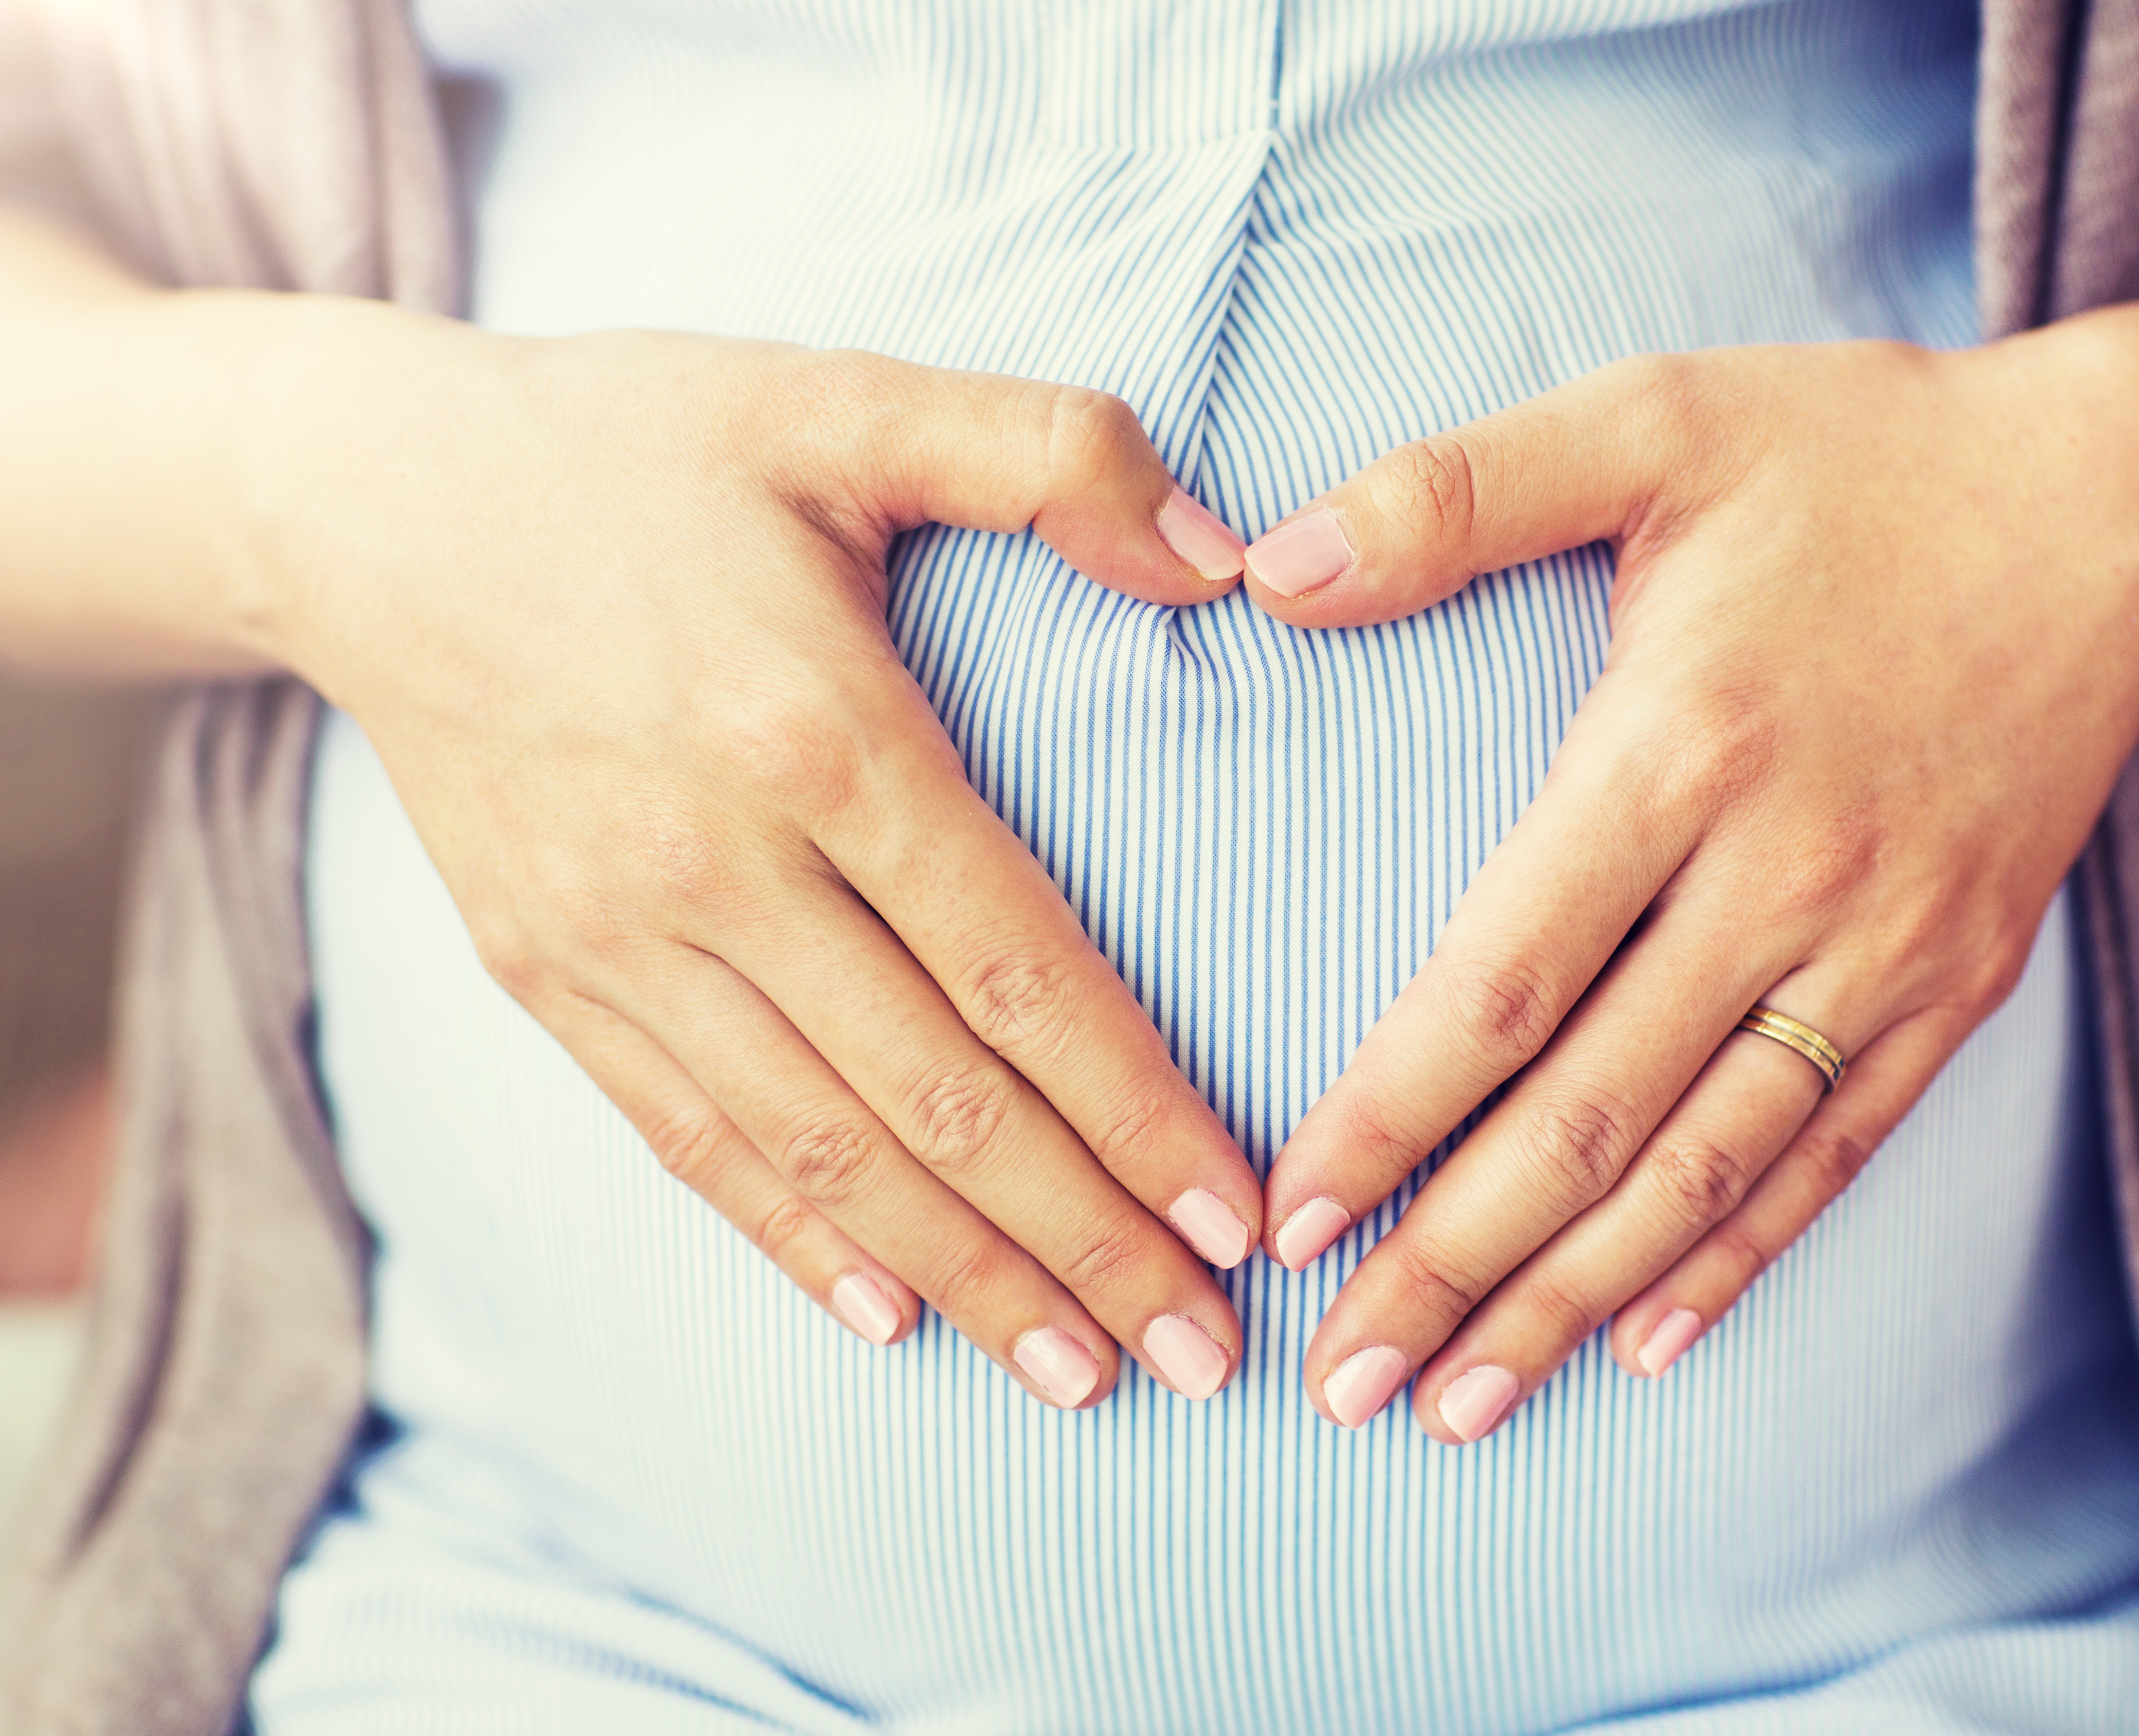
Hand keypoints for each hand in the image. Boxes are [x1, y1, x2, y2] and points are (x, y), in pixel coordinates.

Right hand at [242, 304, 1262, 1408]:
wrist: (364, 503)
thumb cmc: (632, 443)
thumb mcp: (843, 396)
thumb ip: (1052, 453)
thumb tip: (1225, 556)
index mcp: (819, 733)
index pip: (1019, 968)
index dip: (1137, 1106)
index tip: (1237, 1212)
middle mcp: (717, 866)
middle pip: (939, 1101)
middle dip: (1085, 1243)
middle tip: (1203, 1351)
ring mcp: (617, 939)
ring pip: (822, 1153)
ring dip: (963, 1278)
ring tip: (1082, 1375)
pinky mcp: (544, 975)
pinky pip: (688, 1139)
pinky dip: (791, 1240)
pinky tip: (885, 1319)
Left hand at [1240, 336, 2138, 1439]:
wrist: (2119, 508)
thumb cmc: (1855, 457)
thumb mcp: (1651, 418)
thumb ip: (1452, 492)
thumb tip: (1264, 568)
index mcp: (1686, 746)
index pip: (1502, 981)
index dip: (1386, 1118)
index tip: (1288, 1224)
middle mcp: (1789, 875)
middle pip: (1590, 1117)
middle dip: (1452, 1266)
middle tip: (1339, 1386)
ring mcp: (1887, 948)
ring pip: (1704, 1169)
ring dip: (1571, 1299)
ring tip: (1459, 1403)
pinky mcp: (1959, 982)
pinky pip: (1831, 1153)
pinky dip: (1736, 1256)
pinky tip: (1645, 1340)